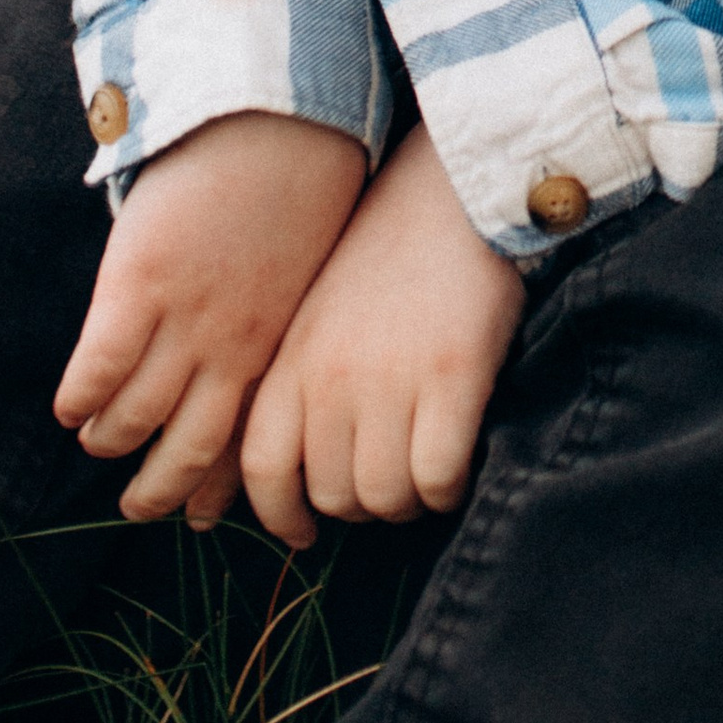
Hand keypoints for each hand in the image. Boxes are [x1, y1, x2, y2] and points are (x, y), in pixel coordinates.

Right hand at [55, 112, 368, 529]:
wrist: (280, 117)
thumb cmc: (299, 179)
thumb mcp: (302, 265)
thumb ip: (275, 314)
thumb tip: (259, 348)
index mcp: (276, 341)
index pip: (244, 437)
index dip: (217, 483)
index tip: (200, 515)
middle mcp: (231, 345)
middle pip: (191, 446)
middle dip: (161, 489)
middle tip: (138, 510)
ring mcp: (184, 317)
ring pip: (138, 414)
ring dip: (111, 439)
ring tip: (95, 444)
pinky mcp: (140, 282)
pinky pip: (101, 363)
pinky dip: (80, 396)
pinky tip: (68, 409)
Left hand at [238, 126, 526, 547]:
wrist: (453, 191)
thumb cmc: (391, 254)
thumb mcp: (319, 315)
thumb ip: (303, 382)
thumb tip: (306, 470)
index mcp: (290, 360)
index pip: (263, 468)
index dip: (282, 514)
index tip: (304, 531)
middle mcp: (330, 377)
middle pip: (333, 495)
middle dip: (364, 505)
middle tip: (392, 484)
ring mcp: (390, 379)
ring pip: (386, 497)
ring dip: (410, 501)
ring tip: (427, 474)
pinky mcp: (452, 376)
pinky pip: (439, 476)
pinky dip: (450, 486)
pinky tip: (459, 464)